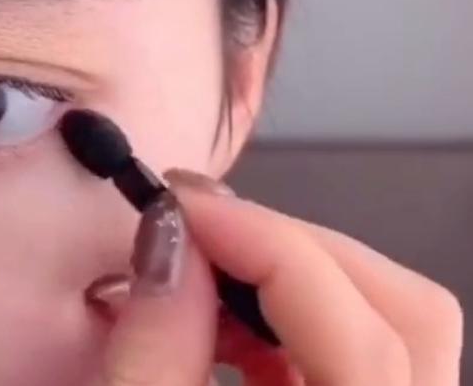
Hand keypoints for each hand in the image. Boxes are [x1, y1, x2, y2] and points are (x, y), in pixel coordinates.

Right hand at [91, 171, 462, 385]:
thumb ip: (153, 356)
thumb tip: (167, 238)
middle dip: (290, 244)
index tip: (181, 204)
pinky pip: (360, 342)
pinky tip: (228, 317)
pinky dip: (290, 308)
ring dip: (292, 270)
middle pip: (405, 310)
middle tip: (199, 227)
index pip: (362, 335)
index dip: (266, 245)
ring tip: (205, 269)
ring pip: (392, 316)